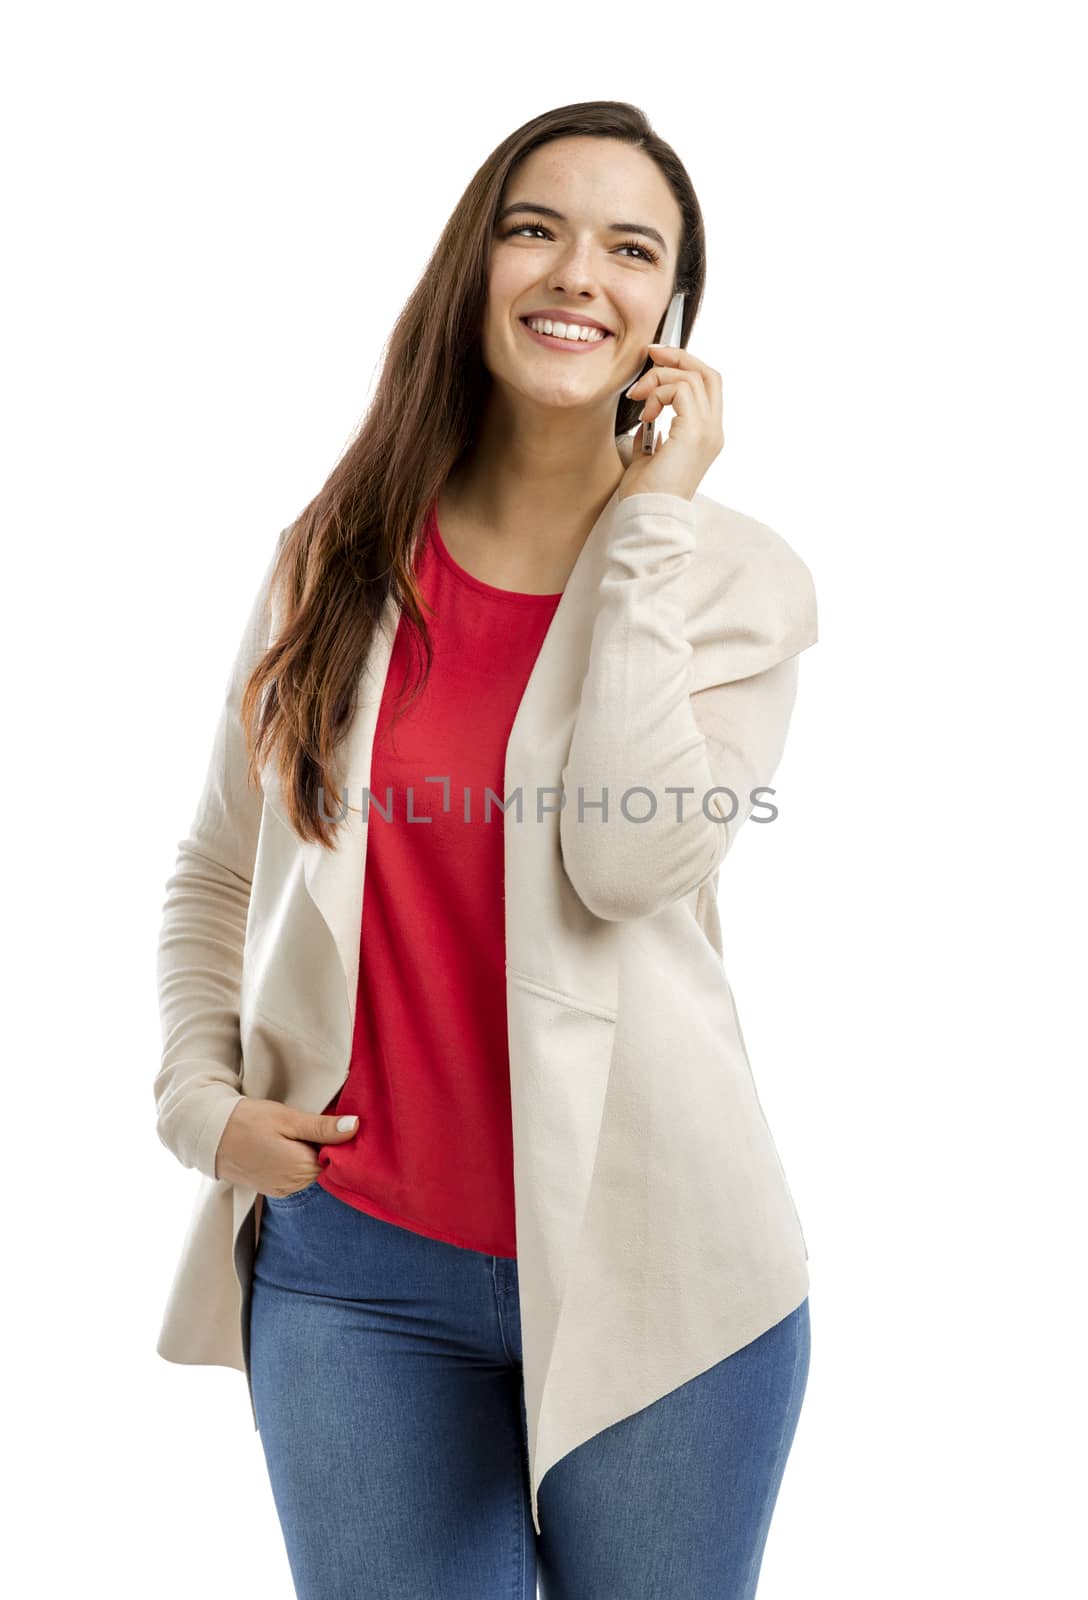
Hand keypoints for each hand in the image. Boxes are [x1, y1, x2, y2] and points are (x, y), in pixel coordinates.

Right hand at [213, 1096, 359, 1195]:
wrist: (210, 1135)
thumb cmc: (249, 1121)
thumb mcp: (288, 1118)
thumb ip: (322, 1127)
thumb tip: (356, 1126)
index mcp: (302, 1168)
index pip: (338, 1158)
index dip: (338, 1140)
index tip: (330, 1121)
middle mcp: (294, 1186)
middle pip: (325, 1167)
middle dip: (324, 1147)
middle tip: (310, 1123)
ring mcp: (282, 1190)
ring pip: (310, 1172)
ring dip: (309, 1154)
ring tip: (296, 1133)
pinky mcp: (272, 1189)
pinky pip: (295, 1177)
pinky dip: (296, 1162)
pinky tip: (286, 1145)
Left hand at [618, 343, 724, 502]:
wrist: (647, 516)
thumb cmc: (645, 495)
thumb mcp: (648, 457)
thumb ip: (654, 435)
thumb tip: (647, 421)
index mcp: (707, 436)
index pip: (707, 385)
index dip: (684, 365)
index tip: (655, 360)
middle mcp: (714, 431)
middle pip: (707, 373)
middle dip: (677, 356)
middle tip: (650, 353)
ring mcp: (707, 432)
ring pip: (692, 377)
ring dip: (658, 379)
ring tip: (638, 399)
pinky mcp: (694, 433)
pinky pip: (680, 390)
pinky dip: (658, 393)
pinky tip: (645, 414)